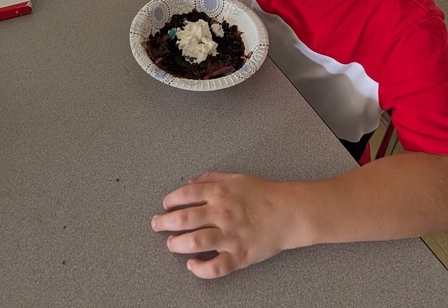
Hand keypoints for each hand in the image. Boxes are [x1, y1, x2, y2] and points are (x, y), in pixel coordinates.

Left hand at [151, 172, 293, 278]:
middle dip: (164, 222)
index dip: (170, 200)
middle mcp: (221, 213)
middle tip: (157, 224)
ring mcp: (229, 236)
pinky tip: (192, 265)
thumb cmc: (265, 194)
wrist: (290, 212)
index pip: (185, 195)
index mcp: (219, 193)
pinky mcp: (239, 255)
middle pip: (183, 219)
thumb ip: (211, 178)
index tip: (166, 205)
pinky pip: (215, 267)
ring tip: (171, 244)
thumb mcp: (236, 178)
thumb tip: (190, 181)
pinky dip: (200, 268)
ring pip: (194, 242)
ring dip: (177, 244)